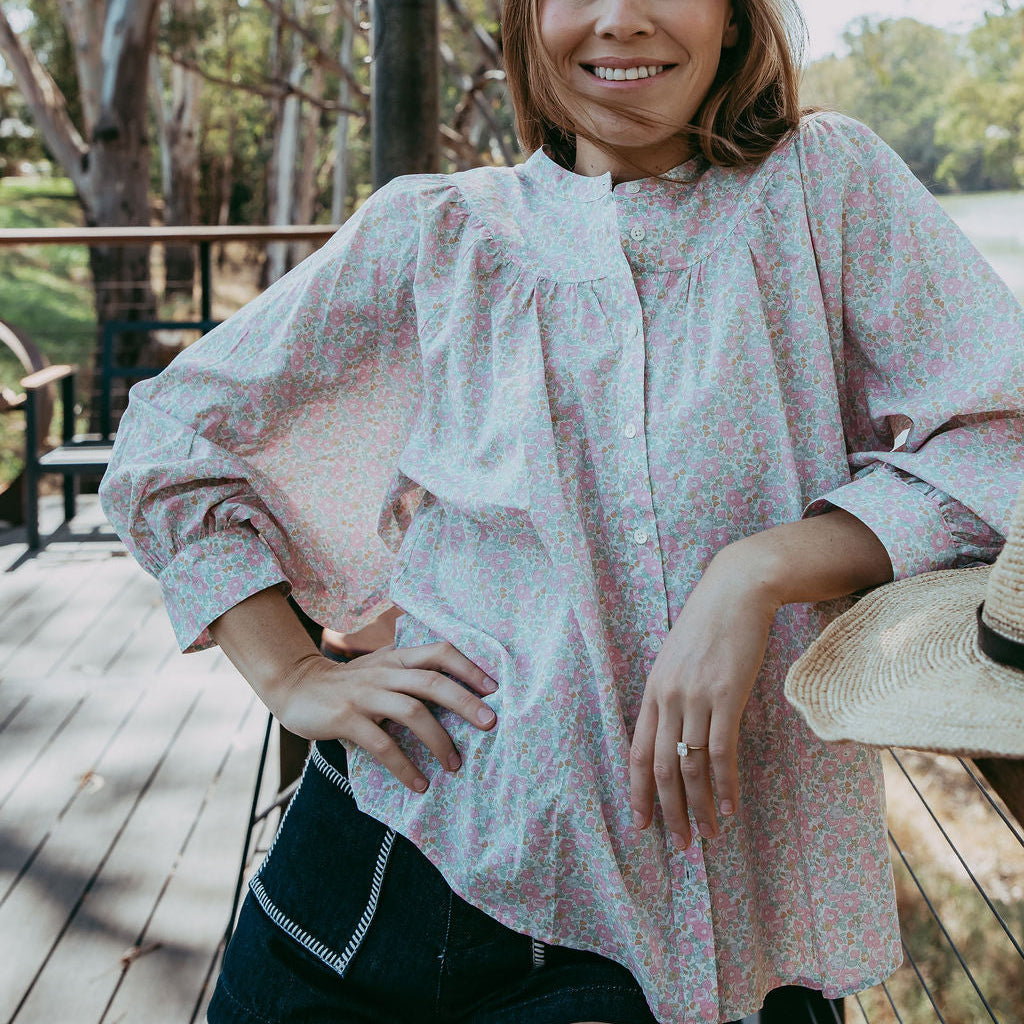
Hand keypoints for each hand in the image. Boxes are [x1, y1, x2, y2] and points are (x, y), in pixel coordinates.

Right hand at [277, 642, 497, 793]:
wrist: (296, 686)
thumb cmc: (349, 682)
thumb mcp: (380, 667)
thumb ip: (410, 673)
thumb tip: (459, 696)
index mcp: (396, 657)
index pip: (439, 652)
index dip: (468, 667)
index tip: (494, 688)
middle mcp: (384, 672)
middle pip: (432, 681)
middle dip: (465, 702)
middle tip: (490, 724)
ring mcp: (365, 694)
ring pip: (411, 711)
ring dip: (438, 740)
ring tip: (455, 765)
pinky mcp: (346, 719)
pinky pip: (381, 744)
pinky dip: (404, 766)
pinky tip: (419, 784)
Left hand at [629, 546, 778, 848]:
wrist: (736, 592)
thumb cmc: (709, 625)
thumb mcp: (678, 660)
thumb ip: (673, 696)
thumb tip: (678, 736)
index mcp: (652, 691)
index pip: (637, 753)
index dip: (638, 793)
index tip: (642, 824)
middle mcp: (668, 697)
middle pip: (661, 767)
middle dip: (669, 811)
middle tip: (679, 844)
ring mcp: (696, 698)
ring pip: (691, 766)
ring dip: (700, 806)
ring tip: (708, 835)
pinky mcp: (727, 696)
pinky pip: (721, 751)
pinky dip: (725, 784)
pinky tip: (730, 807)